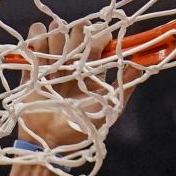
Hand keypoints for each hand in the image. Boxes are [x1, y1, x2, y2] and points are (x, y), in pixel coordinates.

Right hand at [17, 20, 134, 150]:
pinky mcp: (31, 72)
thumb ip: (125, 85)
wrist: (50, 141)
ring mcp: (52, 68)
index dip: (99, 36)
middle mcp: (73, 67)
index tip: (99, 39)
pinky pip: (32, 46)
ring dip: (56, 34)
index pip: (98, 42)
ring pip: (55, 36)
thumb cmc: (82, 128)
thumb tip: (143, 62)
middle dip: (77, 34)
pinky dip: (35, 38)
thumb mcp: (109, 108)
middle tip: (76, 45)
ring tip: (56, 45)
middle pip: (76, 34)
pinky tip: (39, 41)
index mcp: (91, 73)